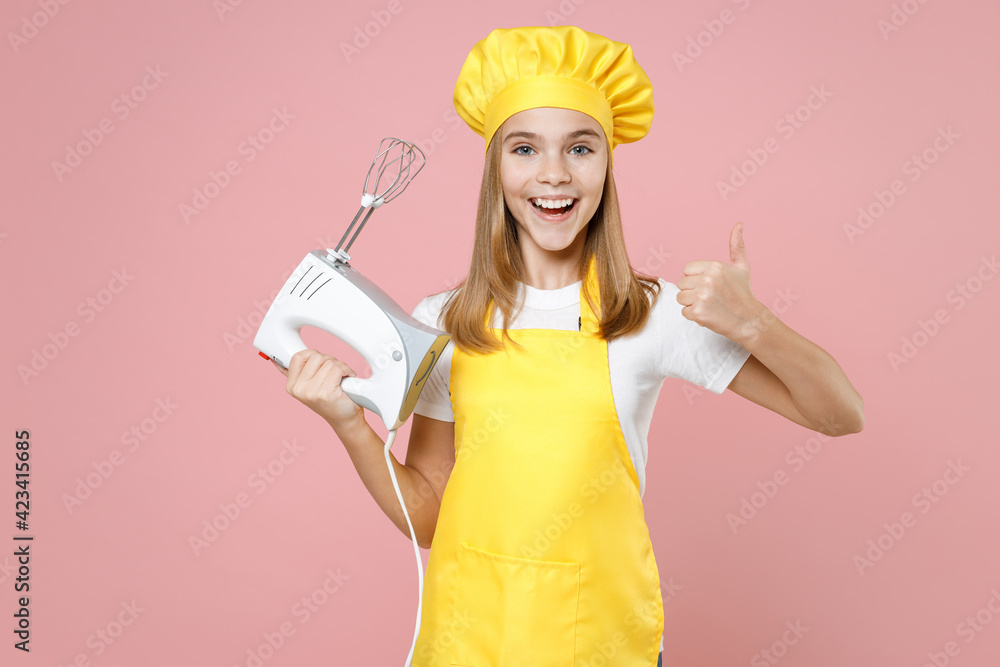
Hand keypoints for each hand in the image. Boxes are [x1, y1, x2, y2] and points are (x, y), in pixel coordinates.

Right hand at [272, 349, 363, 427]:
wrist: (344, 419)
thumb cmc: (330, 401)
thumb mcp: (309, 386)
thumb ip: (297, 373)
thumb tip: (277, 360)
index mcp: (291, 386)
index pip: (298, 357)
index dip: (313, 355)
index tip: (320, 361)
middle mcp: (299, 389)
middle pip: (316, 356)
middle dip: (329, 360)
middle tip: (334, 371)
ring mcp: (311, 391)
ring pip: (329, 362)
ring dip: (340, 366)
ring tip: (341, 376)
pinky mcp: (326, 393)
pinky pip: (338, 369)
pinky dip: (347, 370)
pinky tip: (347, 377)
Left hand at [676, 222, 766, 343]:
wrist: (749, 320)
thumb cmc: (743, 293)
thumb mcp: (741, 267)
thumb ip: (736, 246)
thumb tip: (739, 224)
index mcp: (715, 266)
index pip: (686, 269)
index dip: (695, 278)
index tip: (710, 285)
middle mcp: (707, 279)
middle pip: (681, 283)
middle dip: (693, 291)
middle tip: (711, 297)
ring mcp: (702, 297)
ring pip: (680, 297)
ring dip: (691, 303)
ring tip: (709, 305)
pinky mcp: (698, 312)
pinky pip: (684, 312)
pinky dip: (694, 315)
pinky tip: (709, 314)